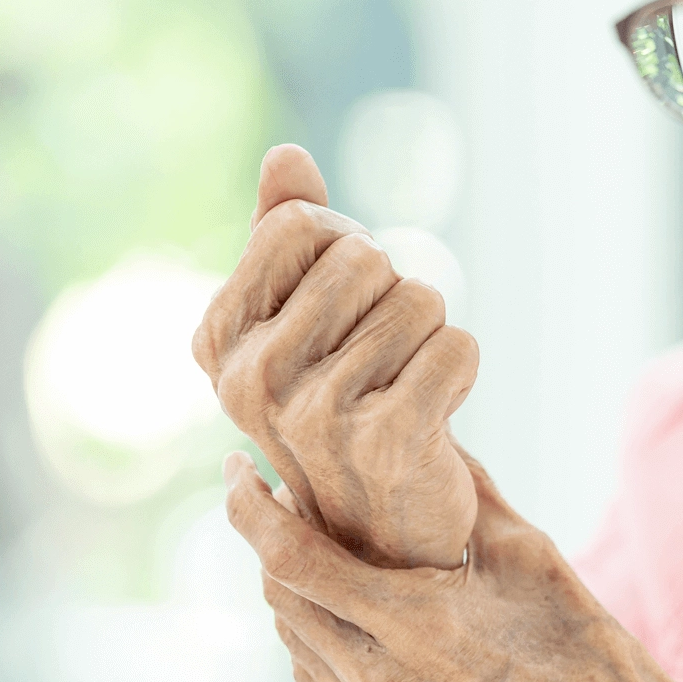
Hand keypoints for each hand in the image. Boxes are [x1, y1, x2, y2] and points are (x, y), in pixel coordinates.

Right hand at [192, 145, 477, 568]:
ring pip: (422, 300)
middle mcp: (253, 379)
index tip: (344, 313)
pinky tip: (435, 415)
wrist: (383, 526)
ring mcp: (316, 415)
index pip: (303, 227)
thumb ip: (287, 234)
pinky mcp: (389, 440)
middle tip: (381, 363)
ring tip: (404, 391)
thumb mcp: (301, 319)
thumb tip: (287, 155)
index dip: (346, 253)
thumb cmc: (344, 404)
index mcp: (220, 341)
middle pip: (367, 259)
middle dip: (394, 298)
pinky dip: (462, 370)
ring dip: (431, 338)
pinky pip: (459, 346)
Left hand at [221, 447, 682, 681]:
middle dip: (270, 542)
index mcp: (418, 628)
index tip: (237, 467)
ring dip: (295, 592)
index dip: (251, 508)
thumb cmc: (588, 652)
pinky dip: (323, 639)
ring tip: (322, 550)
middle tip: (286, 497)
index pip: (294, 559)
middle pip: (281, 599)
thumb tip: (426, 429)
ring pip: (296, 645)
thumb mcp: (532, 555)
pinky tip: (354, 612)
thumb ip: (466, 491)